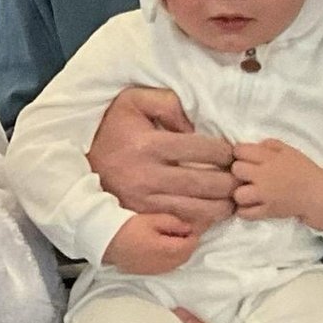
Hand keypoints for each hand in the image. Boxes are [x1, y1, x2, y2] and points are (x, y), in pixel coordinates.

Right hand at [87, 87, 235, 232]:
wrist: (82, 160)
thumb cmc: (114, 128)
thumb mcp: (134, 101)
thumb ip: (167, 103)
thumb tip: (192, 125)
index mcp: (149, 145)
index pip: (200, 150)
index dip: (224, 152)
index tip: (231, 153)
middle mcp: (148, 175)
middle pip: (203, 183)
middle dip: (230, 182)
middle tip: (241, 178)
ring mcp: (145, 200)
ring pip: (196, 208)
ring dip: (221, 206)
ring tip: (232, 199)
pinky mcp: (143, 215)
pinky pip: (180, 222)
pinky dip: (202, 220)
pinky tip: (212, 212)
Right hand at [101, 212, 199, 275]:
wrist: (105, 241)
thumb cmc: (127, 227)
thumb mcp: (152, 219)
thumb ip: (173, 223)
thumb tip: (188, 228)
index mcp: (166, 250)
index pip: (190, 246)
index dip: (193, 235)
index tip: (189, 227)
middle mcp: (163, 264)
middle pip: (185, 257)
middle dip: (188, 245)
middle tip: (182, 232)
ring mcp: (155, 271)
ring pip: (176, 264)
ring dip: (179, 254)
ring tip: (172, 240)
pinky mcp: (146, 273)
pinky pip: (165, 268)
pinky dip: (170, 260)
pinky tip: (162, 250)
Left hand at [231, 139, 322, 230]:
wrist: (318, 194)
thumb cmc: (303, 170)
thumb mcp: (289, 151)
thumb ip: (270, 145)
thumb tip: (253, 145)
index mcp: (270, 158)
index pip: (240, 151)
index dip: (240, 154)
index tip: (245, 159)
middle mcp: (265, 175)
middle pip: (236, 170)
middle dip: (239, 172)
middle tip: (247, 176)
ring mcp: (265, 195)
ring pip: (238, 194)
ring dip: (240, 193)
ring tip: (248, 192)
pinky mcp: (268, 211)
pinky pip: (245, 213)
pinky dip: (244, 211)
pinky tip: (250, 205)